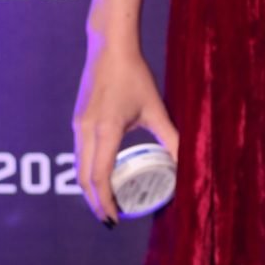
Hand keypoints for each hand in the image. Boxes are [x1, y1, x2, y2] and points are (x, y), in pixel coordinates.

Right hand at [72, 36, 178, 225]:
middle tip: (112, 218)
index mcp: (106, 130)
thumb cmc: (134, 75)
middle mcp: (86, 130)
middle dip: (96, 201)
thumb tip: (186, 162)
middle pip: (84, 178)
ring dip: (89, 188)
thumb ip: (170, 138)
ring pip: (79, 166)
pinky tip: (101, 175)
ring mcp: (79, 125)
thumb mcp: (155, 109)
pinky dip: (87, 171)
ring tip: (106, 202)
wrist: (109, 47)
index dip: (105, 202)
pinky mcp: (78, 119)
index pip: (100, 177)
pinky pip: (79, 153)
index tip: (115, 218)